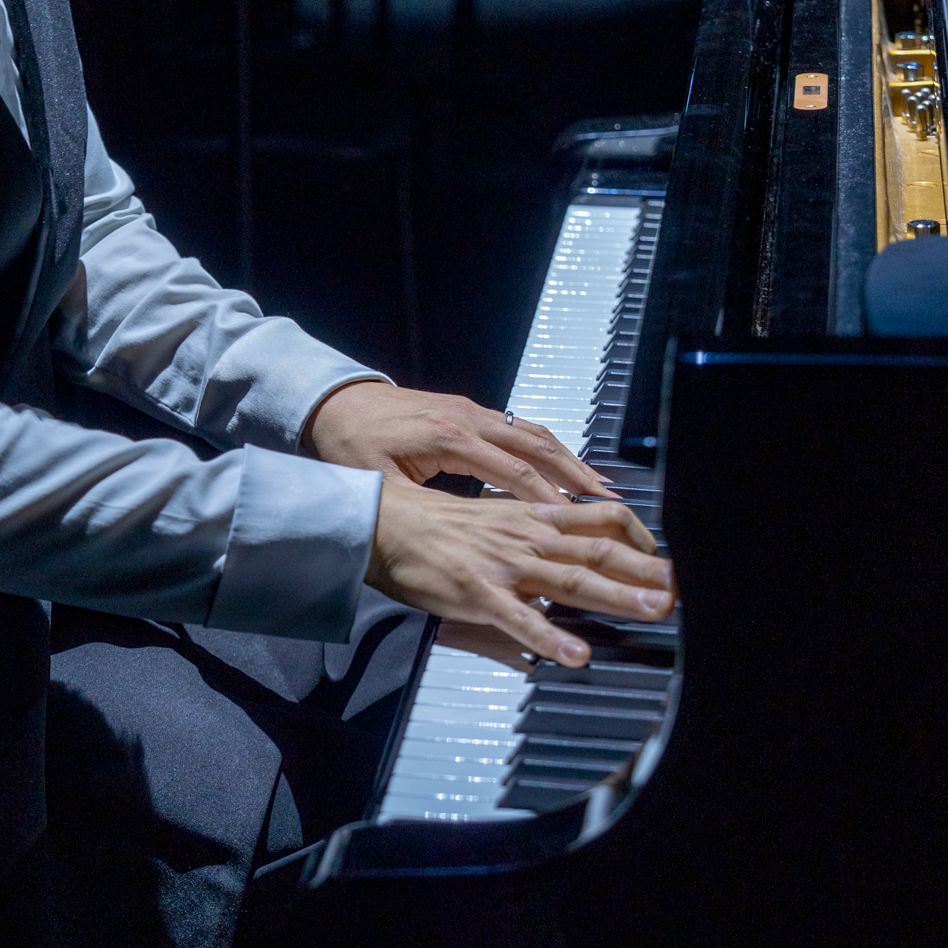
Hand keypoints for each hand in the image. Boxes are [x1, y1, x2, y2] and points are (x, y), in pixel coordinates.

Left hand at [302, 380, 614, 504]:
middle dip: (575, 476)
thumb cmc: (351, 445)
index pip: (511, 470)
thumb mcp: (378, 484)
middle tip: (611, 504)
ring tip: (603, 489)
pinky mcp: (469, 411)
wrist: (336, 402)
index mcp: (448, 438)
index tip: (576, 524)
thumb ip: (417, 510)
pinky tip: (568, 468)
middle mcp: (467, 418)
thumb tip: (445, 545)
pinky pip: (520, 428)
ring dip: (570, 460)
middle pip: (535, 446)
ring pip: (533, 433)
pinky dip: (549, 448)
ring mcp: (471, 410)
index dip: (546, 499)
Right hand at [366, 482, 673, 666]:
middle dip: (646, 571)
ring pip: (571, 578)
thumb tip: (570, 552)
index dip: (641, 537)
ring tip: (652, 611)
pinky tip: (575, 654)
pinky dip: (550, 637)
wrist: (386, 523)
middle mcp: (527, 536)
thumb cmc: (437, 526)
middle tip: (680, 589)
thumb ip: (535, 537)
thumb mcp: (495, 519)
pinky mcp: (479, 593)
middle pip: (600, 548)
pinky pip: (520, 619)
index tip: (666, 560)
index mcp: (532, 517)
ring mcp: (506, 564)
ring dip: (616, 597)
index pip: (600, 518)